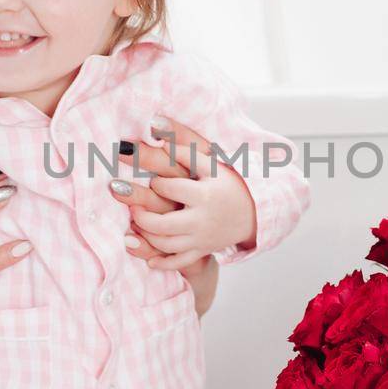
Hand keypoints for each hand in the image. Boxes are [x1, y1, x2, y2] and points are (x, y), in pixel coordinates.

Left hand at [108, 116, 255, 271]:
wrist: (254, 212)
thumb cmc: (229, 184)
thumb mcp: (212, 163)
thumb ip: (184, 147)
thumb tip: (155, 125)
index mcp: (204, 195)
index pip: (169, 189)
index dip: (156, 183)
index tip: (153, 180)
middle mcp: (201, 220)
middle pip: (161, 224)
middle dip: (141, 215)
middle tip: (132, 204)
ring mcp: (201, 239)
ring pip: (166, 244)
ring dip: (146, 236)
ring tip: (137, 223)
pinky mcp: (202, 251)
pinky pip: (179, 262)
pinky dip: (161, 262)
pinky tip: (148, 257)